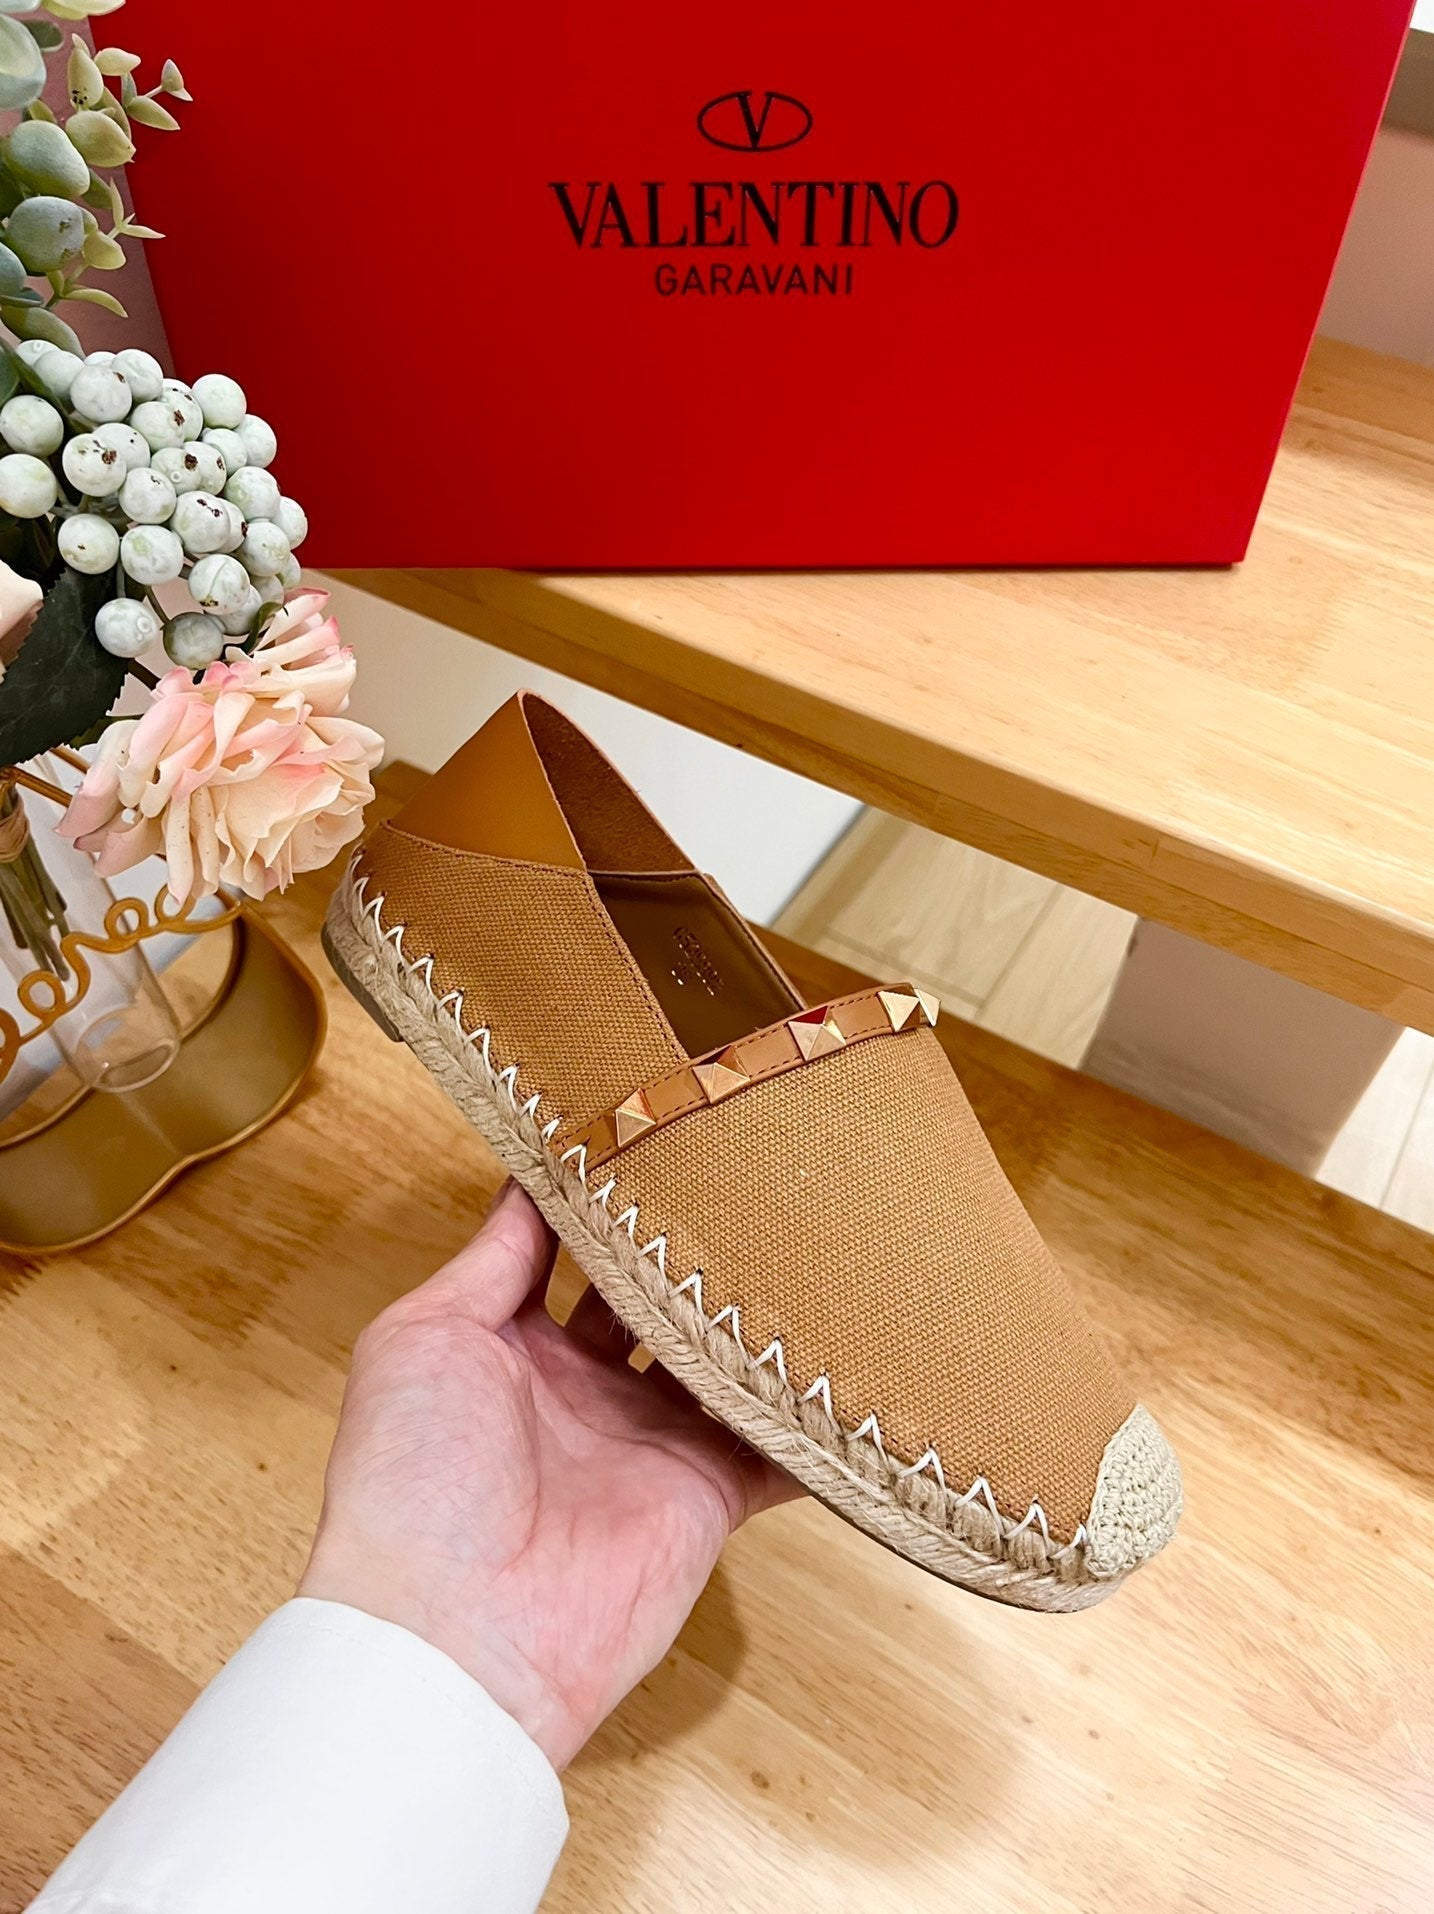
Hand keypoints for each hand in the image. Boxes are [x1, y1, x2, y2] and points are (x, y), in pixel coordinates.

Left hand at [300, 1180, 799, 1769]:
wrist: (452, 1634)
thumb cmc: (411, 1477)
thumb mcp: (423, 1336)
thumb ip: (493, 1257)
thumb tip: (532, 1173)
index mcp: (512, 1343)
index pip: (574, 1249)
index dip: (607, 1195)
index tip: (654, 1124)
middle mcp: (587, 1386)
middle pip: (659, 1295)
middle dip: (694, 1242)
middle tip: (750, 1164)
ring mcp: (652, 1439)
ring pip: (723, 1357)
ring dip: (760, 1310)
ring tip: (814, 1229)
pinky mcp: (709, 1494)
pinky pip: (779, 1447)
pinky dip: (819, 1415)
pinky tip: (862, 1355)